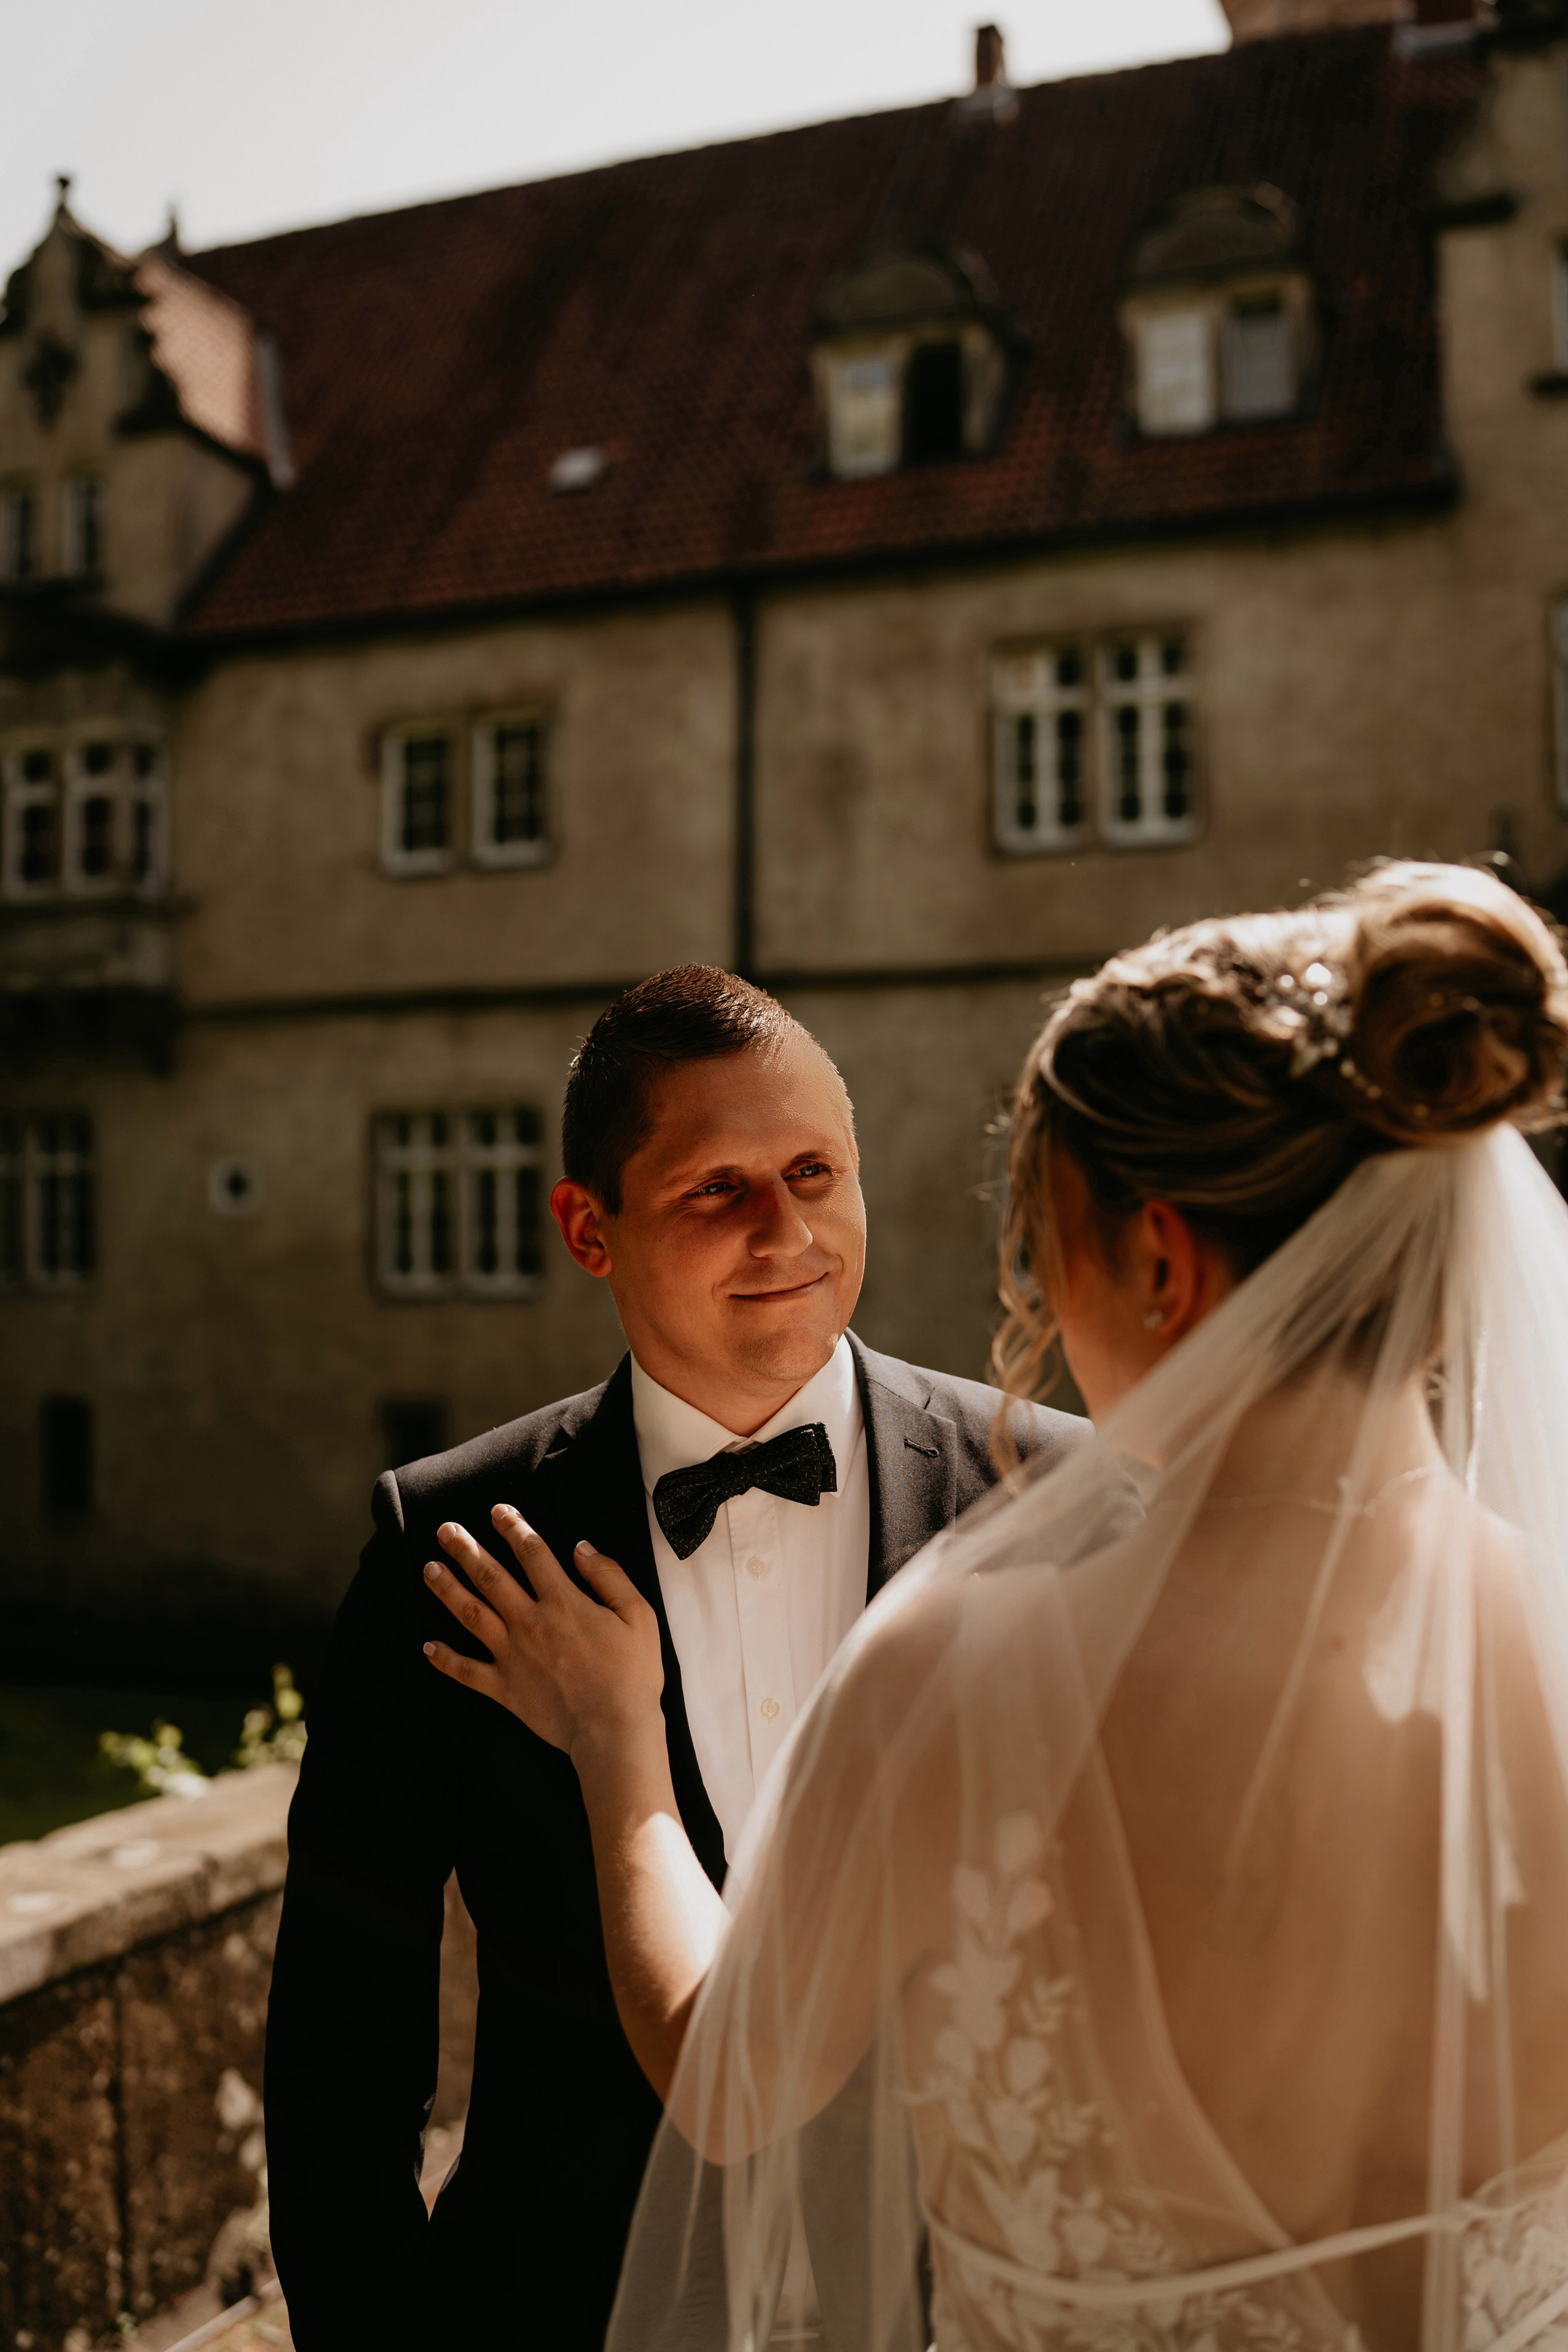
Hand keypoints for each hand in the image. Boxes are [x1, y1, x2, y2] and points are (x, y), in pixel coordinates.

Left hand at [422, 1507, 664, 1762]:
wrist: (614, 1730)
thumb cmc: (632, 1674)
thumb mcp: (638, 1616)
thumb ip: (608, 1577)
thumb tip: (581, 1548)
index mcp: (562, 1602)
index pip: (532, 1553)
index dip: (513, 1527)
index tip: (497, 1511)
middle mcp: (530, 1623)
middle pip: (490, 1577)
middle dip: (465, 1549)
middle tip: (444, 1531)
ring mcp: (512, 1656)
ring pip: (470, 1614)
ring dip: (447, 1589)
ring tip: (429, 1569)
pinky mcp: (504, 1688)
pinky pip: (467, 1671)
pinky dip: (445, 1660)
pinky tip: (427, 1647)